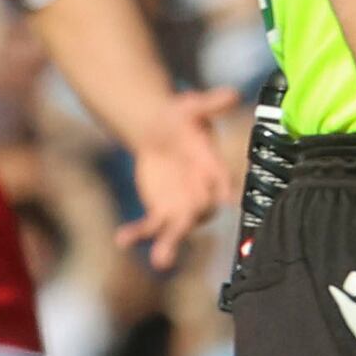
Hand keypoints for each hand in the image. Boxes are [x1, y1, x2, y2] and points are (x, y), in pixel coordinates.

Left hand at [115, 87, 243, 269]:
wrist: (159, 131)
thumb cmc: (181, 118)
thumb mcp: (192, 107)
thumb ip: (210, 103)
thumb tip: (233, 92)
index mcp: (213, 170)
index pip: (221, 182)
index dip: (224, 190)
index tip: (227, 201)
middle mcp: (202, 195)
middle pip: (198, 215)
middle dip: (189, 229)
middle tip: (184, 246)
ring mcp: (182, 207)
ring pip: (176, 230)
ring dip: (168, 246)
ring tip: (160, 263)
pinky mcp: (161, 213)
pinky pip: (150, 227)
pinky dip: (137, 234)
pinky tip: (122, 239)